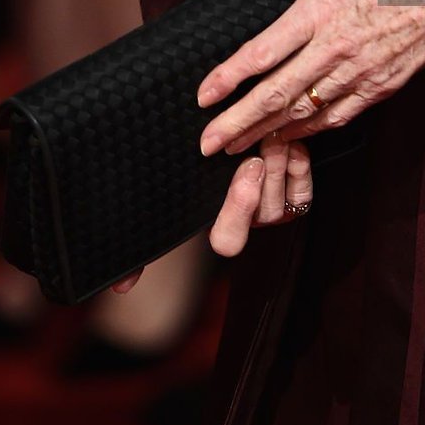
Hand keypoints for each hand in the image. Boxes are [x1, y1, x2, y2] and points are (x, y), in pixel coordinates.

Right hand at [110, 133, 312, 290]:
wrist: (231, 134)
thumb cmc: (194, 169)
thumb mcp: (169, 199)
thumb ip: (143, 249)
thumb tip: (120, 290)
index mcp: (219, 226)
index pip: (229, 240)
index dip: (239, 210)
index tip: (244, 171)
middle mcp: (249, 221)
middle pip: (264, 214)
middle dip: (265, 181)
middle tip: (262, 150)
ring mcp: (274, 207)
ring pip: (284, 200)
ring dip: (282, 168)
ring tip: (275, 137)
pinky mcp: (296, 192)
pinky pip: (305, 189)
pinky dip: (301, 168)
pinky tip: (295, 144)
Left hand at [195, 0, 424, 159]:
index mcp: (323, 7)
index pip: (264, 51)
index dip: (229, 77)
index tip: (202, 96)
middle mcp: (336, 47)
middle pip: (276, 94)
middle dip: (237, 123)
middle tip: (205, 144)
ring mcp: (358, 73)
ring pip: (303, 113)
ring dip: (264, 134)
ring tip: (234, 150)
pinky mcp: (378, 89)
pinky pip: (335, 119)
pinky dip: (306, 134)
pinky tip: (284, 139)